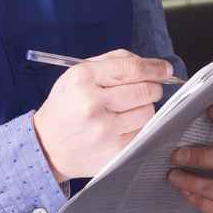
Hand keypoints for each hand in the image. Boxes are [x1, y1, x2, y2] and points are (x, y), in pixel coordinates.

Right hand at [30, 49, 173, 181]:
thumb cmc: (67, 105)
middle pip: (146, 90)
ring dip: (144, 108)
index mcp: (83, 79)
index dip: (155, 68)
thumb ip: (113, 61)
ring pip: (148, 112)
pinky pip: (143, 132)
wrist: (47, 145)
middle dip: (152, 88)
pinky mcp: (114, 151)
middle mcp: (92, 104)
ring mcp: (104, 130)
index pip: (131, 69)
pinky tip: (124, 126)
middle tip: (145, 90)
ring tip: (127, 110)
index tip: (165, 69)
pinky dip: (139, 127)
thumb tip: (149, 64)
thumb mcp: (78, 74)